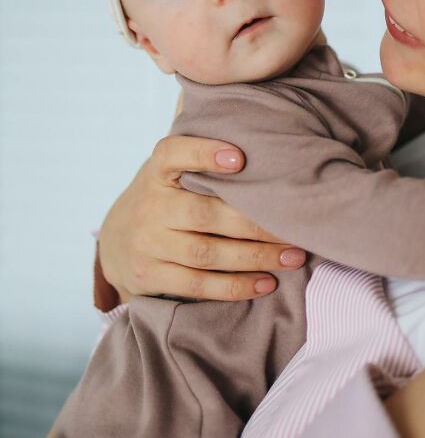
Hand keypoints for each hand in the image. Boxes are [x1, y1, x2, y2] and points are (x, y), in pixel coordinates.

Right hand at [98, 135, 306, 303]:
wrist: (114, 241)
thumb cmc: (164, 197)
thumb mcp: (171, 172)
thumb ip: (203, 161)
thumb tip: (269, 151)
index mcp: (157, 171)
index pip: (174, 154)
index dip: (203, 154)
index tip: (239, 158)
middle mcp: (150, 206)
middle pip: (206, 214)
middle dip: (256, 223)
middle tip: (296, 226)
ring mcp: (147, 244)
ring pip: (207, 254)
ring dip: (255, 258)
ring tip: (293, 256)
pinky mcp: (149, 277)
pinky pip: (198, 285)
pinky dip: (235, 287)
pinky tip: (266, 283)